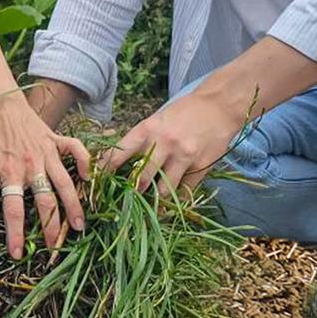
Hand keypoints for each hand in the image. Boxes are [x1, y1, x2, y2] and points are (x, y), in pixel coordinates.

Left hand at [0, 92, 91, 258]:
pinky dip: (84, 164)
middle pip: (46, 202)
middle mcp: (32, 165)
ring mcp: (47, 152)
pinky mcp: (57, 139)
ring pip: (66, 183)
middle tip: (55, 248)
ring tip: (79, 227)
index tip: (17, 253)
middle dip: (52, 228)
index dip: (16, 233)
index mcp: (10, 172)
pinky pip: (76, 151)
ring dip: (74, 206)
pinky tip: (88, 180)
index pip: (14, 209)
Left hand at [100, 89, 241, 192]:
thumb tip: (118, 163)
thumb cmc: (183, 112)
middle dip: (129, 194)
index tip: (97, 183)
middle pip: (140, 178)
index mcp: (147, 130)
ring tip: (146, 212)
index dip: (105, 171)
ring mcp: (183, 156)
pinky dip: (176, 201)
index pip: (119, 153)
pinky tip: (170, 206)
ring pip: (163, 190)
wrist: (219, 105)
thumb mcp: (156, 120)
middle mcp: (163, 143)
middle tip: (122, 205)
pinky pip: (185, 191)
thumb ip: (140, 140)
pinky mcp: (201, 166)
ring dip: (154, 203)